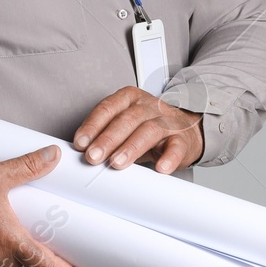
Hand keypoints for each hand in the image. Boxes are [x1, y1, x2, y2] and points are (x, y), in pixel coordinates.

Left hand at [72, 87, 204, 173]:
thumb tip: (81, 152)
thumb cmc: (147, 127)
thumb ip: (104, 133)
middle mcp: (148, 106)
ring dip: (131, 148)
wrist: (185, 129)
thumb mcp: (124, 124)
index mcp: (129, 99)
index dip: (93, 126)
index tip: (80, 143)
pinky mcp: (182, 139)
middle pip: (127, 119)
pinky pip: (176, 147)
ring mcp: (167, 121)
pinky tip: (160, 168)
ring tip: (117, 163)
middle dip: (107, 139)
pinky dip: (169, 158)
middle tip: (93, 156)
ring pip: (149, 130)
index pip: (108, 108)